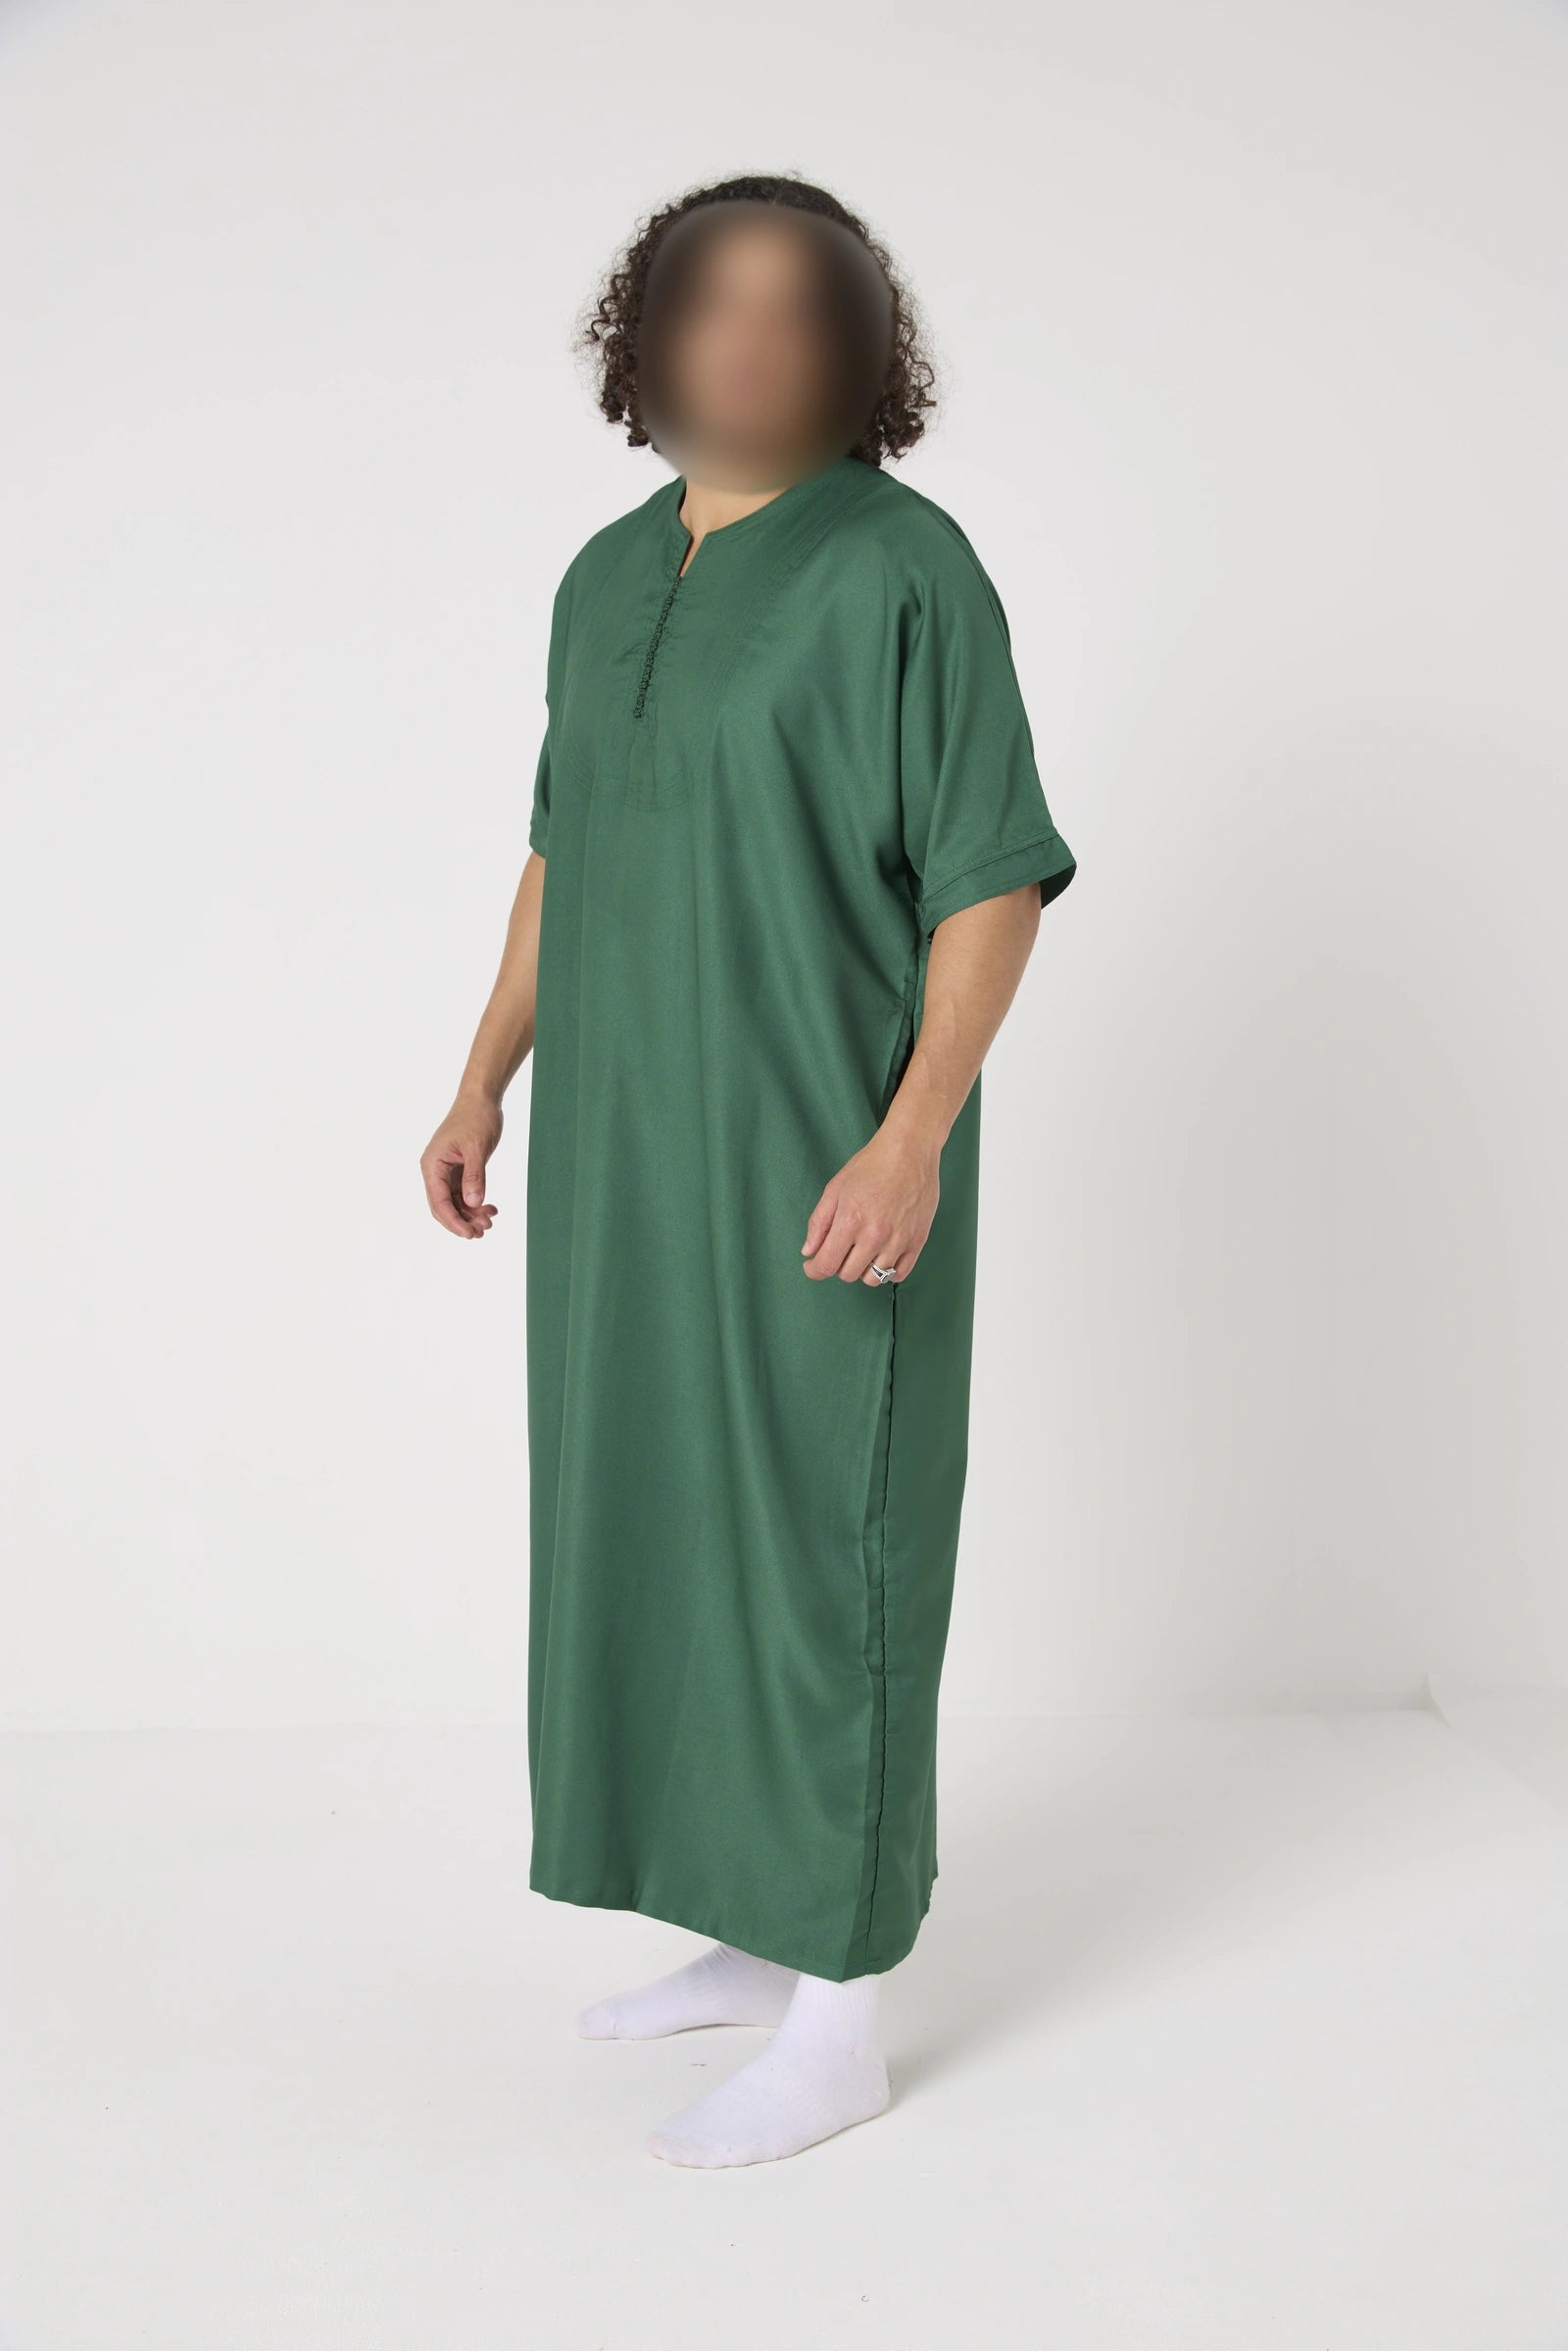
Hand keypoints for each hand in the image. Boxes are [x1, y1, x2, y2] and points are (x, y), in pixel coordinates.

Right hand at [421, 1092, 501, 1238]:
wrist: (481, 1099)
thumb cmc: (476, 1117)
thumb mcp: (477, 1147)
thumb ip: (475, 1176)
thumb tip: (472, 1203)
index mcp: (432, 1165)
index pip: (439, 1202)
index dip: (453, 1221)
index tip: (469, 1234)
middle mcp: (435, 1170)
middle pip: (444, 1206)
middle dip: (462, 1221)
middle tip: (482, 1231)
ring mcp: (446, 1171)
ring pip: (455, 1203)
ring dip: (470, 1214)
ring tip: (490, 1221)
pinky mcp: (458, 1170)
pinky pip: (463, 1194)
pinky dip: (475, 1203)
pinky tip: (491, 1208)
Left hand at [801, 1121, 939, 1285]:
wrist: (909, 1151)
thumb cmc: (871, 1165)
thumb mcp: (835, 1189)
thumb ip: (819, 1223)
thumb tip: (809, 1251)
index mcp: (850, 1222)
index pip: (827, 1265)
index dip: (814, 1271)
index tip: (812, 1267)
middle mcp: (875, 1235)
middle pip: (848, 1274)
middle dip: (837, 1266)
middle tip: (839, 1250)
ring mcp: (899, 1240)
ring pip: (874, 1279)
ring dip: (862, 1269)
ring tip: (862, 1252)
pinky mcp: (918, 1240)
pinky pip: (899, 1274)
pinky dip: (887, 1271)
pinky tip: (881, 1256)